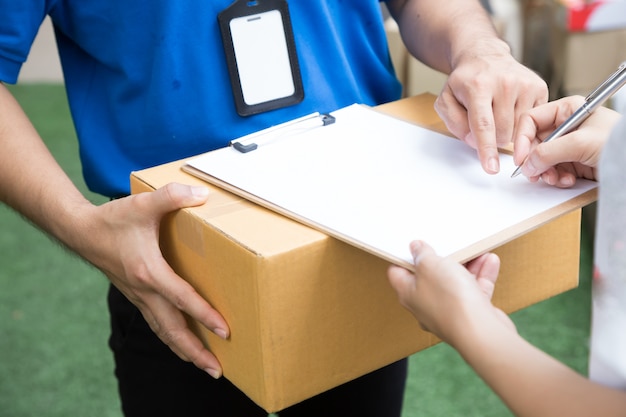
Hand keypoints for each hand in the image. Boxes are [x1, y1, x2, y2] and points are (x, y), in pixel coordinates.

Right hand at [81, 183, 228, 377]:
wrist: (80, 231)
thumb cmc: (112, 220)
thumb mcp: (143, 204)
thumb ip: (172, 196)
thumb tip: (202, 195)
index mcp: (148, 272)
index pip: (182, 299)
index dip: (204, 315)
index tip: (225, 330)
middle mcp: (144, 291)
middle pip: (172, 330)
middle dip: (194, 352)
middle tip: (216, 369)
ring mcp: (139, 297)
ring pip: (163, 331)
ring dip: (183, 350)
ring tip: (204, 365)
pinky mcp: (137, 296)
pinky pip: (156, 323)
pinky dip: (171, 337)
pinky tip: (181, 342)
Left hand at [388, 240, 514, 346]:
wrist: (481, 332)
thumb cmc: (450, 301)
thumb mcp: (430, 265)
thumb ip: (422, 254)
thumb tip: (416, 248)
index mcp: (408, 294)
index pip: (398, 274)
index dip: (403, 258)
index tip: (413, 246)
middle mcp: (426, 305)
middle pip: (431, 277)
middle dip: (443, 259)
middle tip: (450, 245)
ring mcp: (448, 312)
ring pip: (456, 283)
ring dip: (467, 266)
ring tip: (476, 251)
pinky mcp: (470, 316)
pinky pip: (474, 291)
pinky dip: (482, 276)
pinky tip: (490, 262)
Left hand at [435, 48, 547, 173]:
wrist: (485, 57)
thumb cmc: (465, 82)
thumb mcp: (446, 101)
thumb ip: (454, 123)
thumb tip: (474, 141)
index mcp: (478, 87)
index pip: (483, 125)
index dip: (487, 149)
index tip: (492, 168)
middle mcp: (504, 83)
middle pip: (502, 133)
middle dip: (492, 138)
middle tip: (486, 123)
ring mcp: (524, 84)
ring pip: (519, 131)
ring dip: (506, 131)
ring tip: (498, 112)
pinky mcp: (539, 87)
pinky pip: (532, 121)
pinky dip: (520, 123)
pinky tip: (511, 109)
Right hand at [513, 96, 620, 186]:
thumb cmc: (619, 142)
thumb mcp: (581, 143)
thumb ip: (549, 152)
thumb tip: (527, 163)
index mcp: (568, 110)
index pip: (532, 120)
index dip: (522, 138)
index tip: (520, 157)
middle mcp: (566, 126)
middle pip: (534, 142)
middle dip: (534, 160)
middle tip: (535, 173)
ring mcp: (570, 145)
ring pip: (542, 159)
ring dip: (546, 172)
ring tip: (555, 178)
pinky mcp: (574, 162)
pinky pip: (554, 170)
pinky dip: (557, 178)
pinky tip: (567, 180)